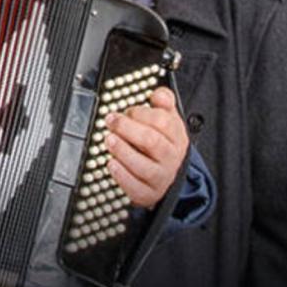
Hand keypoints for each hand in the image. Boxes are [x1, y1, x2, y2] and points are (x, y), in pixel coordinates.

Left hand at [105, 87, 189, 208]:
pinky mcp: (148, 193)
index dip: (143, 113)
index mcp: (177, 137)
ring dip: (123, 151)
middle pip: (152, 142)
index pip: (163, 122)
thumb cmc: (162, 145)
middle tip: (111, 121)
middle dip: (128, 129)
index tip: (128, 110)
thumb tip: (159, 93)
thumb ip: (164, 104)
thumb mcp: (168, 122)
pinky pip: (135, 187)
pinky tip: (111, 163)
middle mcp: (171, 158)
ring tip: (109, 140)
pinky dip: (121, 175)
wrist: (167, 178)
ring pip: (143, 166)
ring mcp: (161, 177)